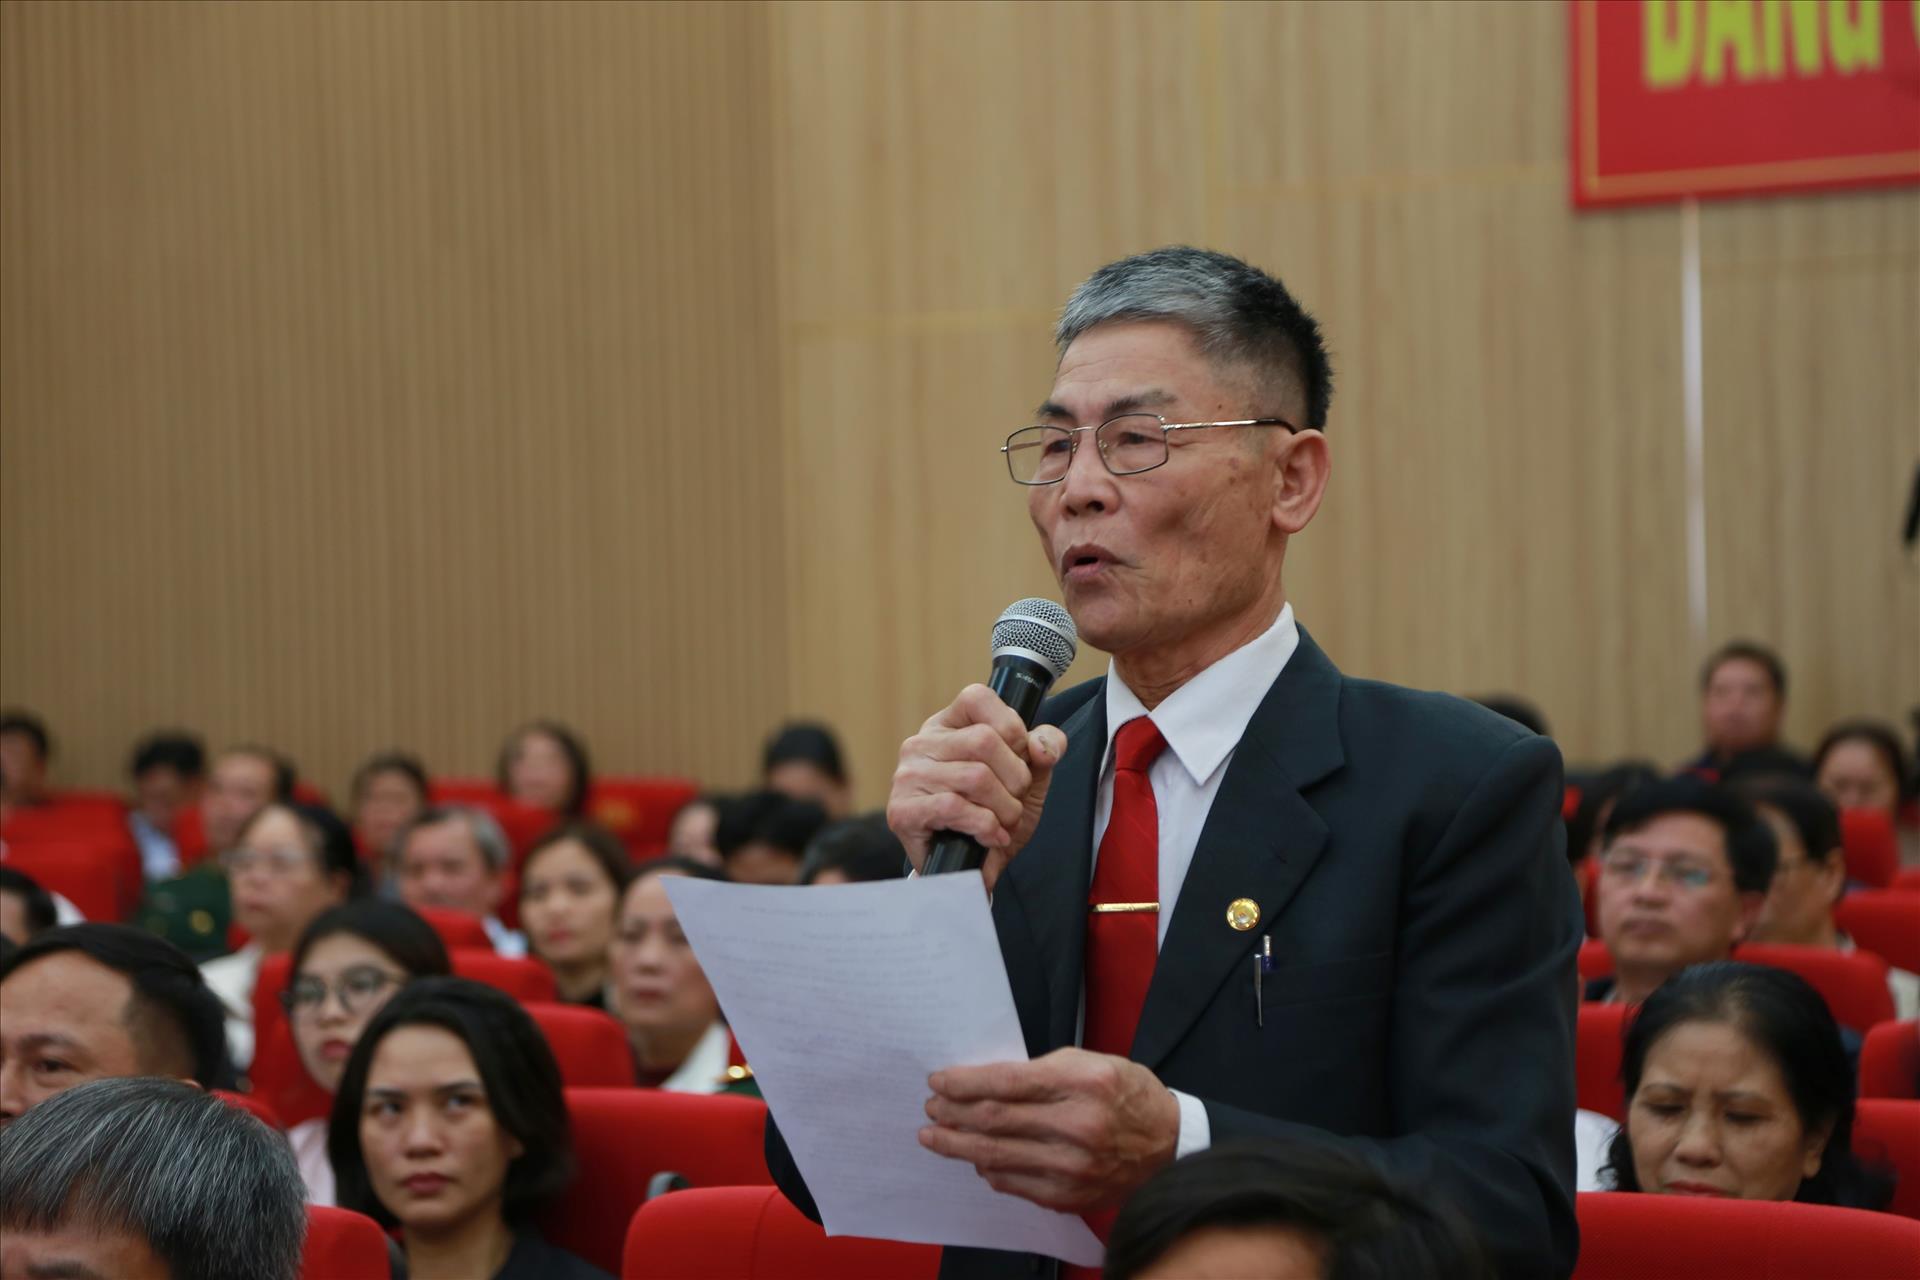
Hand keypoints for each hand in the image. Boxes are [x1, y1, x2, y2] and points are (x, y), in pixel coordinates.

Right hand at [888, 684, 1067, 893]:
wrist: (972, 868)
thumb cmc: (994, 815)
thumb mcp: (1029, 777)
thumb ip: (1044, 749)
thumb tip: (1041, 746)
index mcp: (948, 725)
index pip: (977, 698)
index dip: (1012, 729)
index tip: (1020, 759)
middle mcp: (921, 743)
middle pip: (983, 740)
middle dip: (1015, 778)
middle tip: (1015, 802)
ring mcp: (908, 775)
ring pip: (974, 777)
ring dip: (1003, 808)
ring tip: (1004, 823)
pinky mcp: (902, 810)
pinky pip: (953, 806)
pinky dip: (983, 825)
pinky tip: (990, 836)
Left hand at [917, 1048, 1180, 1211]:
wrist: (1167, 1143)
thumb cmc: (1125, 1094)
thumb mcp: (1088, 1063)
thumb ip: (1039, 1072)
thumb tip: (984, 1085)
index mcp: (1081, 1083)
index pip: (1005, 1082)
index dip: (964, 1083)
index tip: (938, 1081)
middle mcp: (1077, 1126)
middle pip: (995, 1121)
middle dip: (952, 1113)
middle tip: (929, 1108)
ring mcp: (1073, 1167)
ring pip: (997, 1155)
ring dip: (957, 1145)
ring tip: (934, 1136)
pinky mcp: (1070, 1196)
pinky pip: (1014, 1183)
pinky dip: (989, 1169)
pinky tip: (975, 1158)